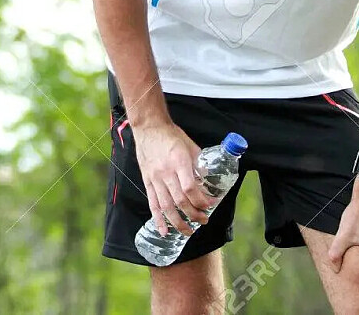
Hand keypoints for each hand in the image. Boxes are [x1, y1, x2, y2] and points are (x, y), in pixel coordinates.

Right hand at [131, 121, 214, 236]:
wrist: (149, 128)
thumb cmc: (171, 135)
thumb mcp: (190, 146)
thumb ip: (200, 163)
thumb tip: (210, 178)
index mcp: (179, 162)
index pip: (190, 188)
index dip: (201, 200)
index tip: (210, 205)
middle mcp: (166, 172)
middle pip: (180, 200)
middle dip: (194, 214)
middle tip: (203, 220)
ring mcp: (155, 178)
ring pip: (166, 206)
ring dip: (178, 222)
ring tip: (188, 231)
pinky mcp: (147, 181)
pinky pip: (152, 203)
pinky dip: (158, 219)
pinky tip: (164, 231)